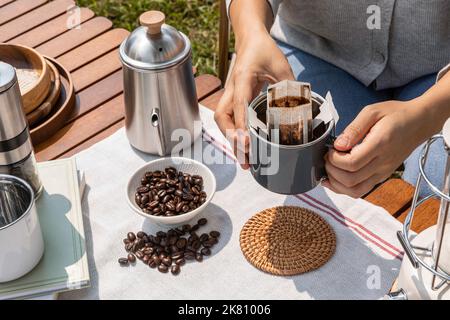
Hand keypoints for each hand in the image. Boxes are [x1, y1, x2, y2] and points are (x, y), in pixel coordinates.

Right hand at [214, 32, 293, 168]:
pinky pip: (230, 120)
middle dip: (231, 139)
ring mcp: (231, 95)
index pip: (239, 106)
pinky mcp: (234, 100)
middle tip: (245, 157)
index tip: (246, 143)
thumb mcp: (281, 65)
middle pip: (222, 118)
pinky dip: (235, 135)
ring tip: (245, 160)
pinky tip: (245, 148)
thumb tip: (300, 111)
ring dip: (231, 141)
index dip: (242, 126)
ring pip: (223, 121)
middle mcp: (232, 89)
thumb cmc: (264, 50)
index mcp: (242, 78)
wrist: (251, 40)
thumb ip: (289, 86)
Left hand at [323, 100, 430, 197]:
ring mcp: (383, 172)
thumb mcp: (372, 112)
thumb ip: (353, 129)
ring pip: (355, 191)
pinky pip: (360, 190)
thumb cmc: (395, 115)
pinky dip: (344, 188)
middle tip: (328, 157)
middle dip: (332, 170)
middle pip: (350, 180)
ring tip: (330, 168)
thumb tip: (338, 145)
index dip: (334, 159)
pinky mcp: (381, 176)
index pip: (351, 163)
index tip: (330, 149)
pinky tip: (335, 178)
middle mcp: (382, 163)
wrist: (418, 123)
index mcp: (380, 145)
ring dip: (336, 183)